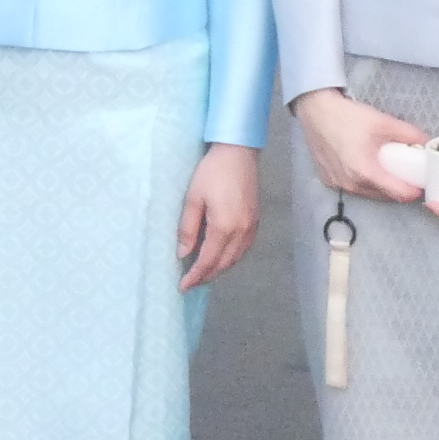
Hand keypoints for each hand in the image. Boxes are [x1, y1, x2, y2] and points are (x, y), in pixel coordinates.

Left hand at [174, 144, 260, 289]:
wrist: (238, 152)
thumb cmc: (212, 172)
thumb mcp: (193, 199)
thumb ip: (188, 229)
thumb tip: (183, 254)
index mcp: (224, 227)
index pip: (208, 261)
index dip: (195, 276)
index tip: (183, 287)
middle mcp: (241, 232)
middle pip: (223, 264)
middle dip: (206, 276)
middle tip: (191, 284)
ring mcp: (251, 227)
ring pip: (235, 259)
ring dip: (219, 269)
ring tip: (203, 273)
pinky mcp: (256, 221)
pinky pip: (243, 249)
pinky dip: (231, 258)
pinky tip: (221, 257)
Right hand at [291, 87, 427, 202]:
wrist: (315, 110)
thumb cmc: (347, 116)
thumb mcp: (382, 122)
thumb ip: (408, 134)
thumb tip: (427, 142)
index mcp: (365, 172)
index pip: (398, 194)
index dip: (414, 190)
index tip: (421, 183)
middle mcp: (350, 184)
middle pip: (384, 196)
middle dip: (398, 188)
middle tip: (406, 174)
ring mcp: (337, 184)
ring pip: (368, 194)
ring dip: (380, 187)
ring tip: (386, 170)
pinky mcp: (328, 180)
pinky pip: (352, 188)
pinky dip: (362, 182)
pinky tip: (364, 167)